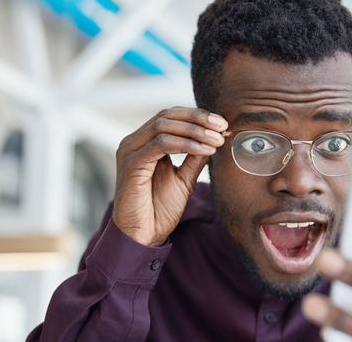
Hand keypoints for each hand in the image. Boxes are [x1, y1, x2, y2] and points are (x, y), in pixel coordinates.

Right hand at [113, 107, 227, 245]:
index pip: (171, 116)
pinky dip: (185, 144)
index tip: (222, 124)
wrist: (144, 235)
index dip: (197, 116)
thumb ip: (196, 157)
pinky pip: (161, 144)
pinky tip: (204, 149)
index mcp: (144, 142)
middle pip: (167, 115)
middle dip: (198, 118)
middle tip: (222, 126)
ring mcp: (130, 151)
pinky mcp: (131, 163)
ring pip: (164, 126)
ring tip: (216, 140)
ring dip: (195, 131)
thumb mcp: (184, 178)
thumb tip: (215, 137)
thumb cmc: (159, 209)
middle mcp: (134, 142)